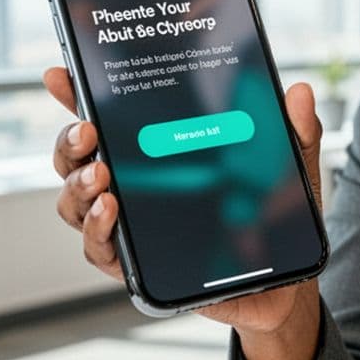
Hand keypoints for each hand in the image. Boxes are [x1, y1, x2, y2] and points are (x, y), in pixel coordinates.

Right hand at [43, 67, 321, 335]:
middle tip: (87, 132)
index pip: (109, 121)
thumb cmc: (278, 219)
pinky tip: (111, 212)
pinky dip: (98, 232)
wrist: (286, 284)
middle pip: (76, 162)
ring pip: (75, 206)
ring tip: (101, 177)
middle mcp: (134, 189)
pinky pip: (101, 253)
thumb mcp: (292, 169)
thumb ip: (296, 130)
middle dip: (69, 144)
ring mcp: (132, 230)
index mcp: (159, 155)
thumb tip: (300, 92)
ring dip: (78, 188)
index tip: (60, 75)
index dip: (76, 97)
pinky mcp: (139, 269)